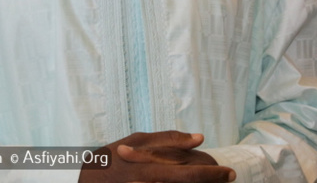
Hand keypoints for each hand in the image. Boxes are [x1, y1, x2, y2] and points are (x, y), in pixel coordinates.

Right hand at [79, 130, 235, 182]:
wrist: (88, 180)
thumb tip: (200, 137)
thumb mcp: (138, 141)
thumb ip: (169, 139)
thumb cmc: (115, 157)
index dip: (213, 174)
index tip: (229, 172)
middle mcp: (152, 182)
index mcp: (152, 166)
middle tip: (228, 177)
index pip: (191, 172)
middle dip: (212, 181)